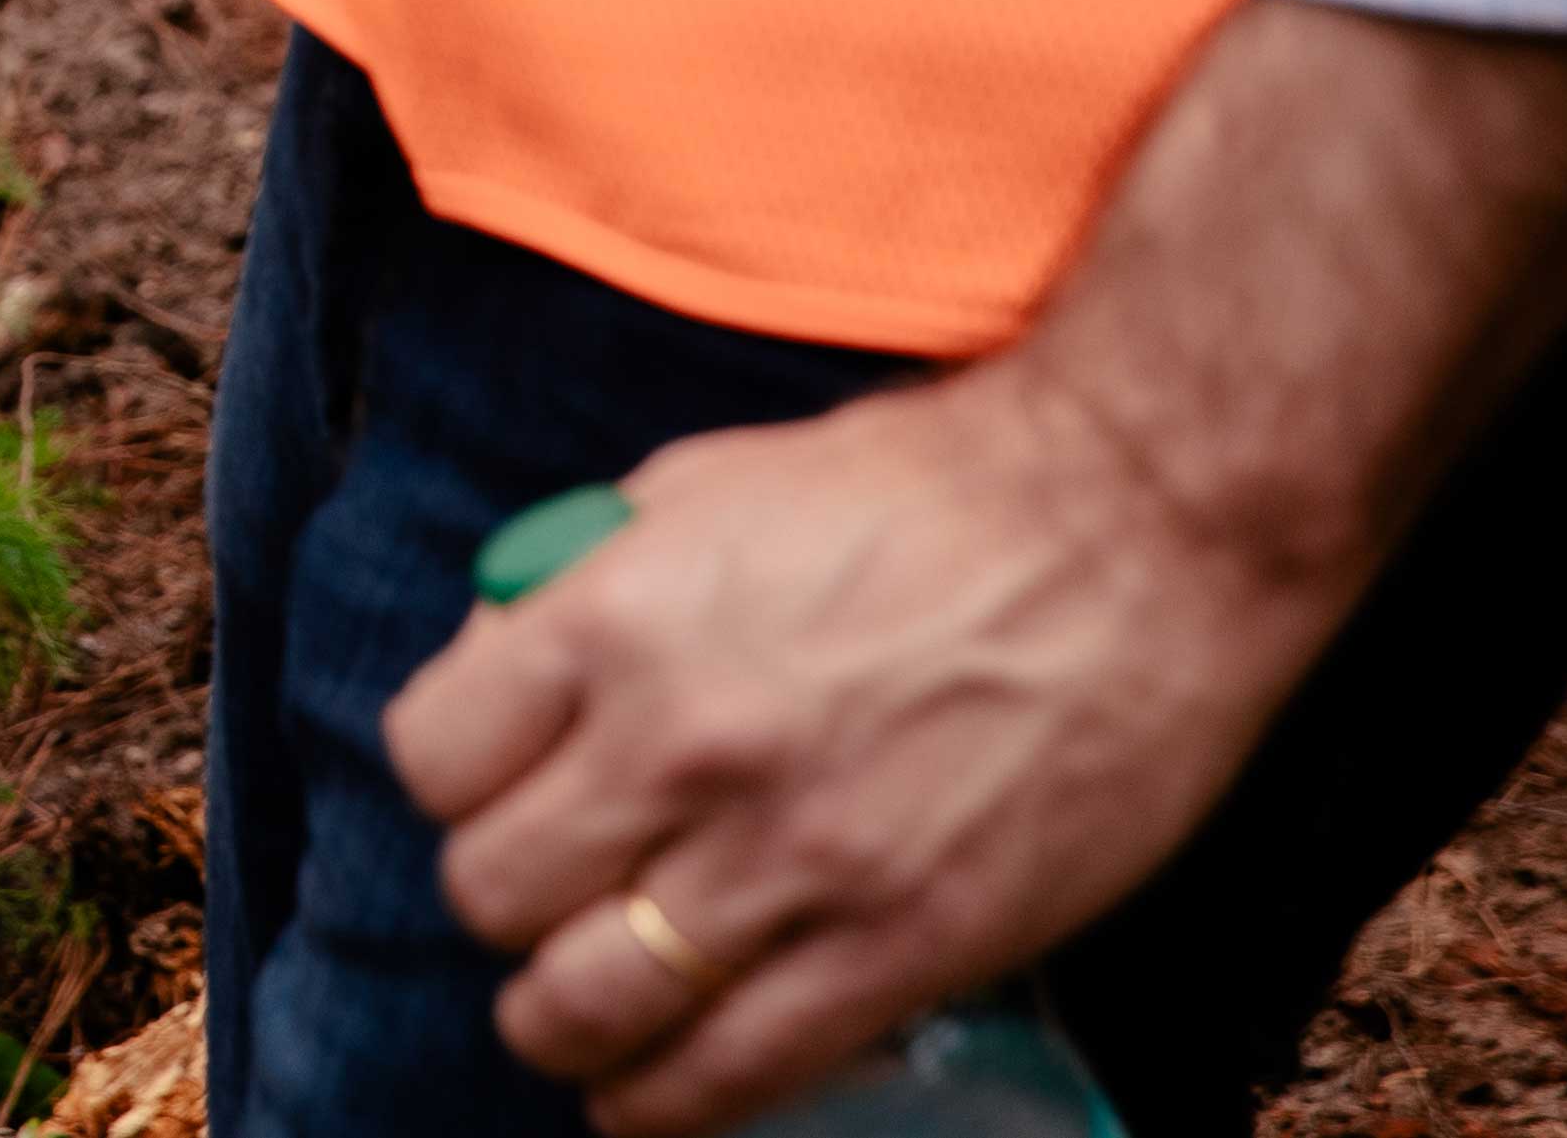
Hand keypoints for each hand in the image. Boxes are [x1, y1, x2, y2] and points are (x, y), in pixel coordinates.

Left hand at [385, 367, 1348, 1135]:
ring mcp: (793, 856)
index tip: (494, 788)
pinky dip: (667, 1103)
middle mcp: (682, 744)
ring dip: (562, 1025)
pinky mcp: (904, 944)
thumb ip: (581, 586)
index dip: (454, 783)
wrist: (1133, 524)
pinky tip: (654, 1093)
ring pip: (587, 1008)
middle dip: (506, 903)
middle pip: (491, 895)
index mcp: (615, 617)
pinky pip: (735, 1071)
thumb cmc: (915, 490)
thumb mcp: (697, 489)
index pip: (433, 759)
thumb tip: (492, 671)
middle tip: (551, 895)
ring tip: (583, 1014)